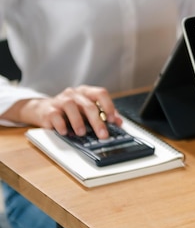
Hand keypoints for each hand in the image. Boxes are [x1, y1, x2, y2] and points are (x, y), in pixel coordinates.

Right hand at [6, 85, 121, 138]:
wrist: (43, 109)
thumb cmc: (70, 111)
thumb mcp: (87, 110)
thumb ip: (103, 114)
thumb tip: (119, 122)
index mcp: (86, 92)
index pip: (101, 93)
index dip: (109, 106)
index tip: (113, 120)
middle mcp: (74, 94)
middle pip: (88, 105)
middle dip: (97, 122)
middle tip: (103, 135)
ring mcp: (60, 100)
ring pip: (70, 106)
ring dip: (78, 121)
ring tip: (82, 133)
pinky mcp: (48, 110)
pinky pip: (55, 116)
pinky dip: (61, 125)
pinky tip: (65, 132)